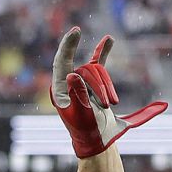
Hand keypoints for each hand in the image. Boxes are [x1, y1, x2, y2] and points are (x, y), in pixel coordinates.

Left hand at [50, 27, 166, 157]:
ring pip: (98, 71)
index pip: (61, 62)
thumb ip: (77, 95)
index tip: (76, 31)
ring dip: (108, 87)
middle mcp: (68, 83)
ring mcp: (80, 82)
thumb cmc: (87, 130)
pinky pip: (98, 63)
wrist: (97, 140)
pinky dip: (103, 52)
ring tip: (112, 104)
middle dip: (101, 86)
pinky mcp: (93, 83)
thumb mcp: (81, 114)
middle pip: (88, 70)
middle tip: (108, 105)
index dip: (67, 45)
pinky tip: (109, 39)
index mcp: (59, 90)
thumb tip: (72, 73)